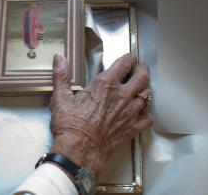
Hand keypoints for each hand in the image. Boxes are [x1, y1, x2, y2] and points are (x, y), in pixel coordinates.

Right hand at [49, 53, 152, 177]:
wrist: (80, 149)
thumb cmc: (69, 124)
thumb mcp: (60, 97)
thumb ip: (61, 76)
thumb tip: (58, 57)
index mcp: (105, 84)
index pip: (124, 64)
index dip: (129, 58)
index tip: (130, 57)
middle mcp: (122, 95)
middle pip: (142, 77)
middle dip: (143, 70)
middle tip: (141, 68)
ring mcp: (130, 112)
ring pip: (147, 96)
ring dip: (146, 90)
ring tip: (143, 88)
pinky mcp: (133, 128)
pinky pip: (148, 118)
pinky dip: (147, 114)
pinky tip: (143, 113)